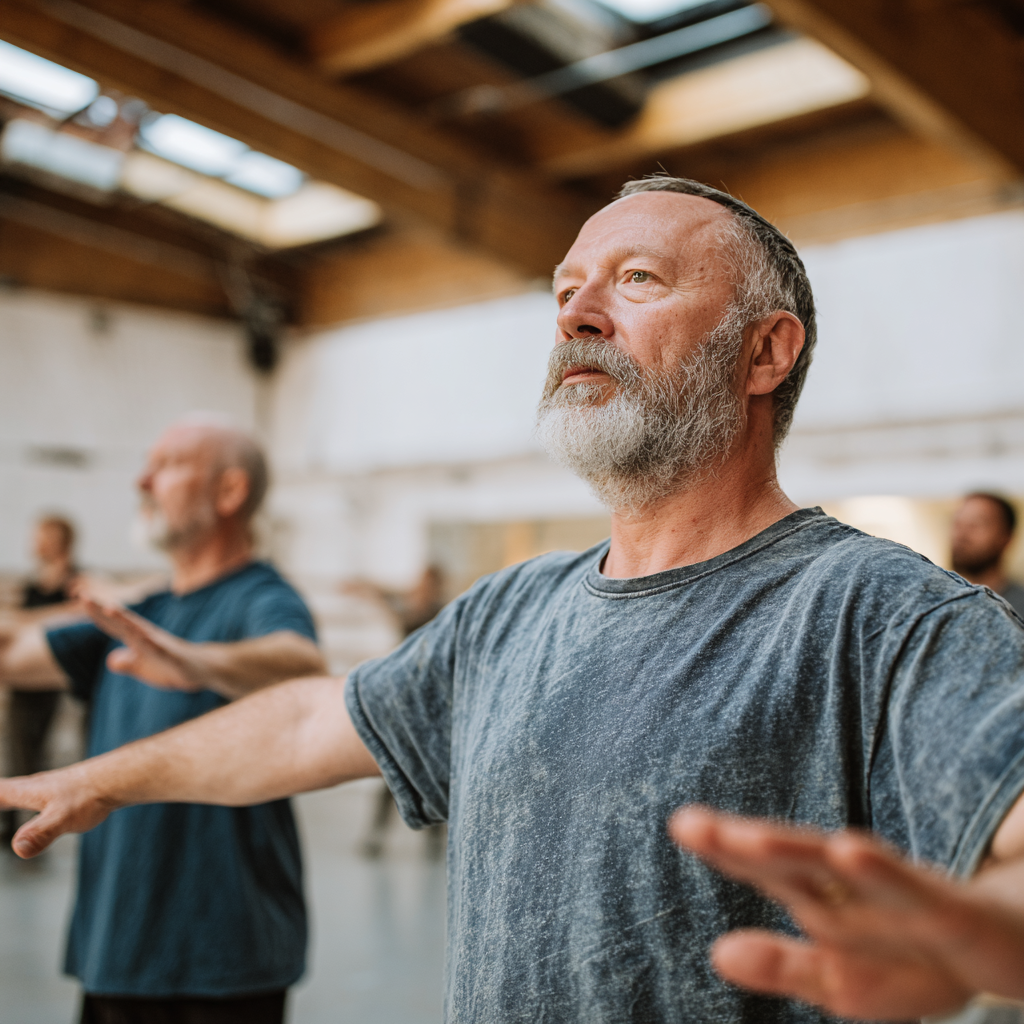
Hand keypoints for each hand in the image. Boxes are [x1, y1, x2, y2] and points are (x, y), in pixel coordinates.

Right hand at [0, 765, 117, 858]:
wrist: (117, 780)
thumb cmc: (90, 795)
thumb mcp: (62, 818)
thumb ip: (40, 833)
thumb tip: (19, 849)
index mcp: (26, 792)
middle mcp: (33, 787)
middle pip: (3, 790)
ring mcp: (48, 788)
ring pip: (18, 791)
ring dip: (4, 798)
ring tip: (2, 803)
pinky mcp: (62, 793)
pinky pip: (34, 796)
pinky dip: (22, 801)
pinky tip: (32, 806)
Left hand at [84, 599, 209, 691]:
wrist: (202, 669)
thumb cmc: (173, 666)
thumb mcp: (144, 669)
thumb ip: (127, 663)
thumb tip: (111, 659)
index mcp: (138, 639)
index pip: (113, 625)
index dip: (96, 613)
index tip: (81, 598)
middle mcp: (148, 637)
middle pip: (122, 621)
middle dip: (103, 610)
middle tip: (83, 596)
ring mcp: (161, 645)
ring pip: (140, 630)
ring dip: (125, 620)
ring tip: (109, 609)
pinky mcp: (173, 656)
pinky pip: (161, 649)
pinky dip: (151, 642)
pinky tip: (142, 638)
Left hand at [670, 806, 1023, 1020]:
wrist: (1011, 954)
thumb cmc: (918, 960)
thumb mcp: (843, 978)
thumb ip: (782, 964)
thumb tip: (716, 952)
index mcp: (829, 901)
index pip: (767, 871)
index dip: (724, 850)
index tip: (681, 824)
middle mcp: (859, 888)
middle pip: (793, 860)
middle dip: (743, 844)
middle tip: (688, 823)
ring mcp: (903, 896)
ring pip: (841, 866)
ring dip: (795, 849)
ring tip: (746, 838)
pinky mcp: (952, 915)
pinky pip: (914, 892)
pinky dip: (882, 872)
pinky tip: (850, 850)